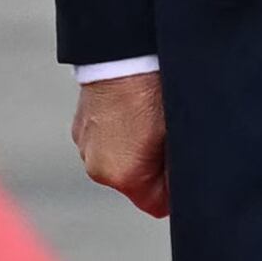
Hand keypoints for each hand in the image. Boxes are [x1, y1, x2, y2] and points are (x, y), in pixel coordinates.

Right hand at [73, 71, 169, 218]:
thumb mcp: (178, 135)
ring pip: (119, 163)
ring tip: (147, 121)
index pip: (156, 206)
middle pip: (135, 185)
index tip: (180, 168)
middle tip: (166, 139)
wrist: (122, 54)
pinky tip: (130, 113)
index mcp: (123, 175)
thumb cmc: (154, 91)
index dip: (173, 191)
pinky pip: (106, 142)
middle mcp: (98, 168)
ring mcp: (85, 147)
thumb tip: (182, 186)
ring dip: (133, 151)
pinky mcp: (79, 127)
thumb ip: (179, 171)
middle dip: (153, 169)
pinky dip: (118, 135)